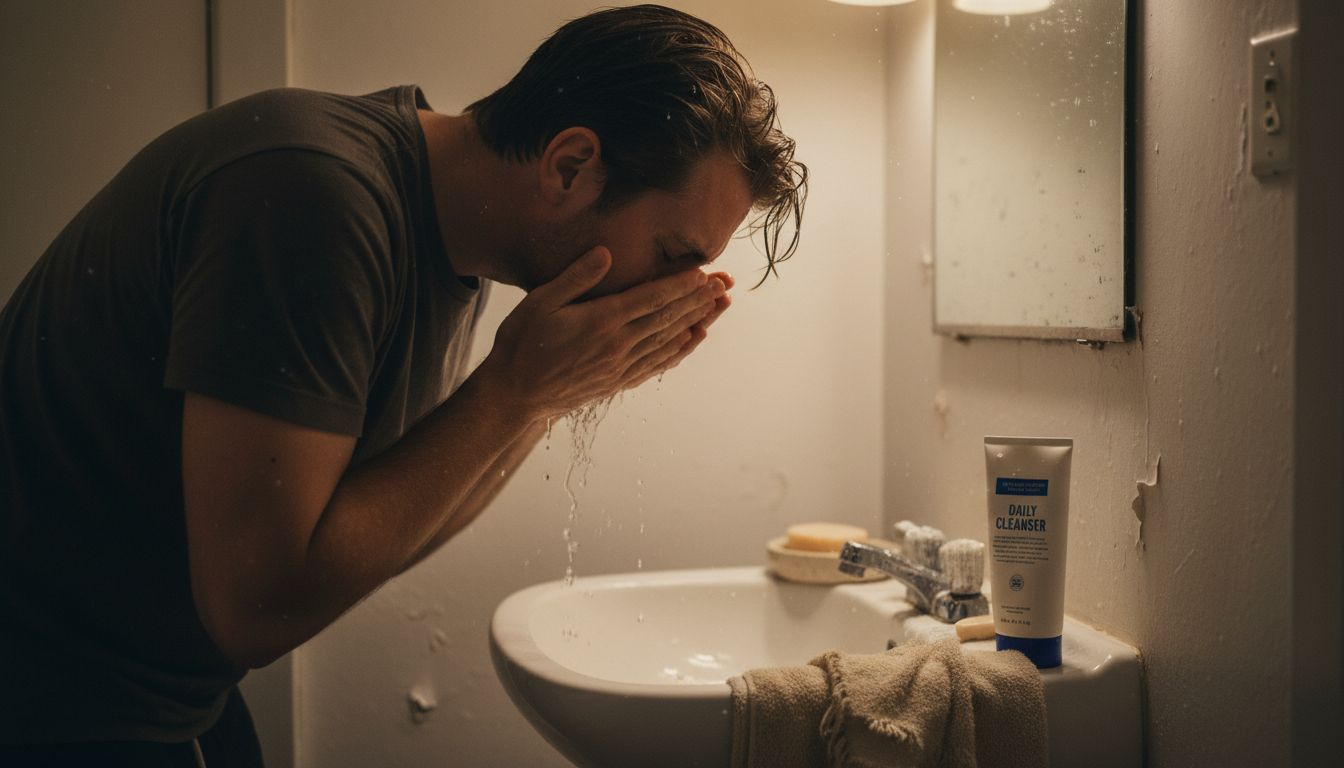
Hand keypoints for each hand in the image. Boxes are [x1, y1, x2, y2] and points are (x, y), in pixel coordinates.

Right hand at [477, 247, 728, 418]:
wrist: (515, 395)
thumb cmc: (522, 343)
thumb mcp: (540, 302)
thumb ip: (575, 277)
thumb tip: (606, 253)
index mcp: (601, 321)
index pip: (651, 298)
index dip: (680, 285)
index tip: (703, 272)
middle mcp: (618, 345)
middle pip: (668, 318)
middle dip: (698, 299)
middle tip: (724, 283)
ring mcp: (621, 366)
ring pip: (669, 340)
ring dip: (697, 321)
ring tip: (719, 306)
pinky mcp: (618, 382)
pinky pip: (658, 364)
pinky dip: (680, 350)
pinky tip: (694, 340)